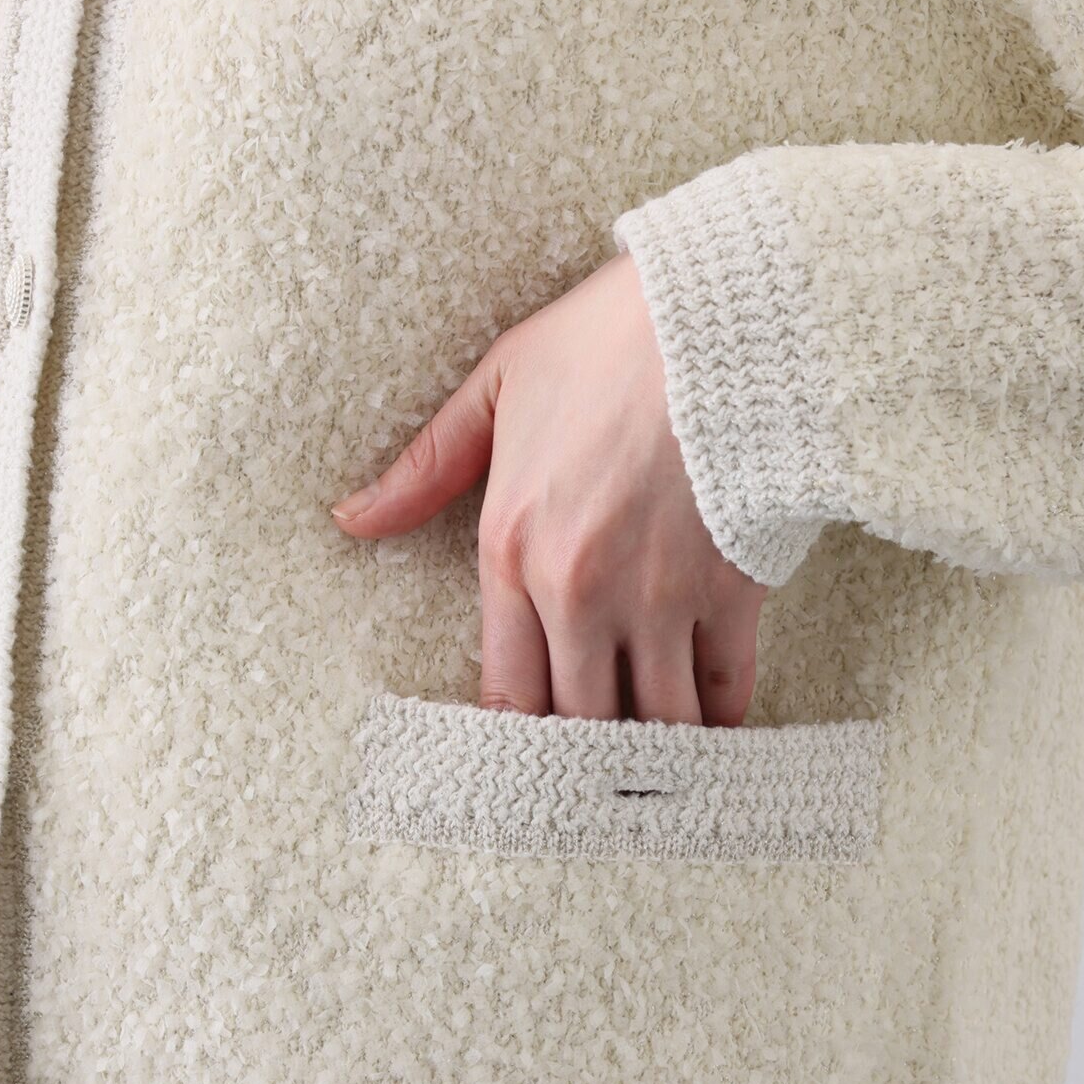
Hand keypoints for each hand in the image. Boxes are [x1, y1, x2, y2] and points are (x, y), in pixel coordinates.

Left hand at [331, 252, 766, 724]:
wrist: (727, 313)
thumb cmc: (609, 341)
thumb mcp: (498, 384)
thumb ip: (425, 467)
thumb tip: (350, 519)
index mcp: (512, 547)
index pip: (505, 692)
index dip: (517, 742)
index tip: (527, 765)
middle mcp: (581, 590)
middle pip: (579, 722)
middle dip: (584, 756)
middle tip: (592, 770)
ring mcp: (660, 596)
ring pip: (657, 720)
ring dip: (654, 747)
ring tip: (652, 757)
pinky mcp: (733, 590)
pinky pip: (725, 687)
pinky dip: (720, 716)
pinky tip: (712, 722)